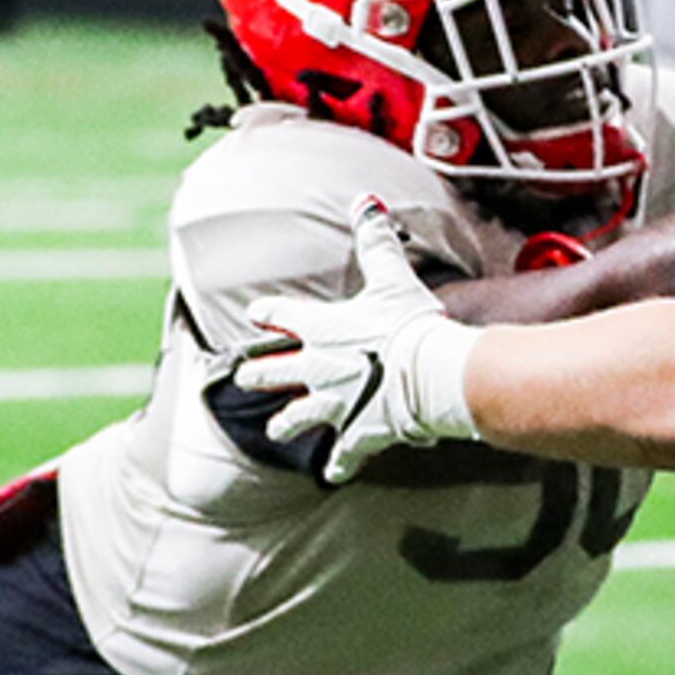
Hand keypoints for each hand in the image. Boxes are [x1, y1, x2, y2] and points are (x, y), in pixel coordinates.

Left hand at [233, 198, 483, 483]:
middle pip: (272, 372)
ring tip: (276, 427)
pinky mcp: (356, 434)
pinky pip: (343, 455)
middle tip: (244, 376)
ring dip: (286, 422)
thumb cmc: (410, 324)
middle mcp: (317, 368)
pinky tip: (334, 473)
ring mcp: (333, 404)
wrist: (430, 374)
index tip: (255, 316)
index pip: (279, 315)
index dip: (267, 314)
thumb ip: (375, 240)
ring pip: (295, 418)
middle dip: (257, 374)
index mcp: (321, 328)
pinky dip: (340, 464)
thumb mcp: (392, 277)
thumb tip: (363, 200)